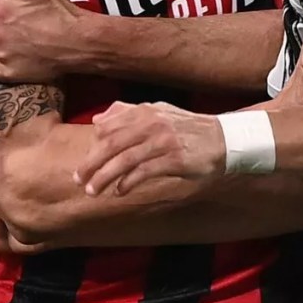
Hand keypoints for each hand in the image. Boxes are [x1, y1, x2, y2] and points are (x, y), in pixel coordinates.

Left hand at [74, 100, 224, 197]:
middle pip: (111, 144)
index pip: (108, 128)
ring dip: (104, 177)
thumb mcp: (159, 113)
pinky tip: (119, 191)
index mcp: (145, 111)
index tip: (83, 163)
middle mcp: (152, 123)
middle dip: (92, 163)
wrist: (224, 139)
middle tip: (79, 179)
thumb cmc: (187, 128)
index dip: (92, 146)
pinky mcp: (174, 159)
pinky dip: (127, 182)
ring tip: (93, 191)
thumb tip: (98, 120)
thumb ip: (128, 113)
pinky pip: (143, 171)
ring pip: (124, 159)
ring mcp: (163, 140)